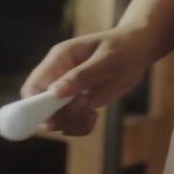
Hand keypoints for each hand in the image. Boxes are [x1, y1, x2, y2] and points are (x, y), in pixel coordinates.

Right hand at [20, 25, 157, 135]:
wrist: (140, 49)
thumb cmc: (124, 47)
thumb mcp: (107, 60)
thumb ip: (81, 76)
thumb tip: (55, 92)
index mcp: (59, 59)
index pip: (33, 87)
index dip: (35, 107)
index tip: (52, 121)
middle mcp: (59, 75)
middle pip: (41, 108)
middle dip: (60, 117)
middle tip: (84, 110)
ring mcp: (69, 90)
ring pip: (57, 118)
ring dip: (72, 123)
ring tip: (92, 114)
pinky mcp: (80, 101)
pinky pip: (71, 121)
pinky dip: (80, 126)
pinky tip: (94, 117)